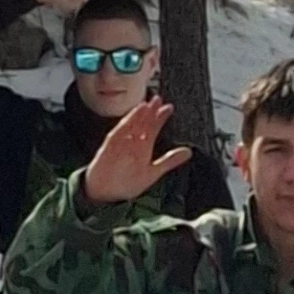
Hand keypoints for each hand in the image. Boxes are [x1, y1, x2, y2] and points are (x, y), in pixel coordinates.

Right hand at [82, 95, 190, 209]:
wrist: (104, 193)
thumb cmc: (127, 183)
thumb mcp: (153, 172)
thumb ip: (169, 161)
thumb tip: (189, 152)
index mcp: (143, 147)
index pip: (152, 128)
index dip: (160, 118)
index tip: (168, 107)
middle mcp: (132, 144)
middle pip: (141, 124)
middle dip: (150, 112)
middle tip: (158, 99)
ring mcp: (119, 146)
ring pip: (129, 128)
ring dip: (136, 116)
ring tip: (145, 106)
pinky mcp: (108, 150)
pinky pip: (116, 138)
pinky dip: (122, 129)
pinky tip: (129, 121)